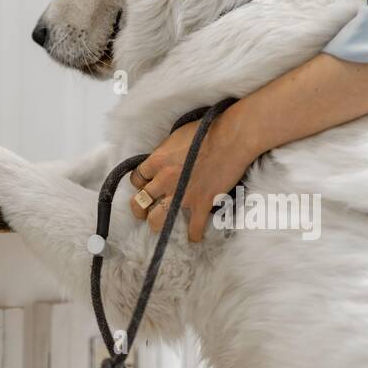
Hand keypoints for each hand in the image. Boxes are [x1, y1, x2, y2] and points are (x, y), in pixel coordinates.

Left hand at [128, 107, 254, 242]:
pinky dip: (193, 235)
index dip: (139, 183)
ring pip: (157, 220)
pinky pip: (194, 228)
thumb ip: (164, 153)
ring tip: (161, 224)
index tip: (145, 185)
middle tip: (144, 210)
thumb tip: (161, 161)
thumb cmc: (205, 131)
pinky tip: (193, 236)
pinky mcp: (202, 203)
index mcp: (157, 161)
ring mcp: (183, 194)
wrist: (231, 139)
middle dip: (140, 208)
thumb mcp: (175, 137)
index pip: (136, 179)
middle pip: (140, 202)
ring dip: (157, 223)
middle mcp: (165, 180)